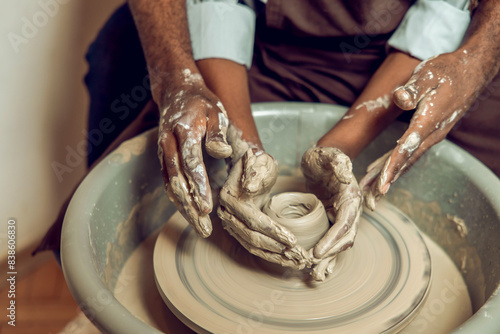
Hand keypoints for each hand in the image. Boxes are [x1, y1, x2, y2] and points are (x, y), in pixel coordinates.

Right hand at [158, 75, 231, 237]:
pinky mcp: (163, 158)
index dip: (198, 187)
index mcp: (183, 132)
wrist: (176, 91)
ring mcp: (163, 152)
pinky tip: (189, 213)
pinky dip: (178, 200)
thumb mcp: (215, 110)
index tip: (207, 207)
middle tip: (204, 228)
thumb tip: (222, 153)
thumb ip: (217, 133)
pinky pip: (169, 183)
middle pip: (178, 181)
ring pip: (171, 186)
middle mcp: (168, 145)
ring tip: (200, 228)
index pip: (191, 164)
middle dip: (191, 207)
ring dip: (184, 209)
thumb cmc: (201, 102)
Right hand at [218, 148, 306, 268]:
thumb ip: (254, 171)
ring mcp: (231, 224)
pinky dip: (271, 255)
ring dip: (276, 256)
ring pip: (253, 246)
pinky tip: (287, 260)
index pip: (253, 220)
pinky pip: (253, 247)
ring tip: (297, 262)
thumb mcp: (259, 160)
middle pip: (252, 238)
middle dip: (277, 248)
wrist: (250, 166)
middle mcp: (226, 213)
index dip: (273, 231)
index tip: (293, 239)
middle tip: (299, 256)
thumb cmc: (258, 162)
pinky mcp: (238, 230)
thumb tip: (249, 188)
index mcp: (229, 197)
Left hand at [301, 147, 362, 279]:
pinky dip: (325, 254)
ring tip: (315, 276)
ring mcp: (340, 216)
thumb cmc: (323, 156)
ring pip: (338, 244)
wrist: (319, 158)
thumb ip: (338, 162)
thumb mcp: (329, 155)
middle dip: (331, 255)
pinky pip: (329, 240)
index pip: (345, 223)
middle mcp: (349, 210)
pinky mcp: (330, 220)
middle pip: (344, 239)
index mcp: (351, 197)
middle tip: (313, 268)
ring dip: (329, 260)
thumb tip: (346, 175)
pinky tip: (315, 266)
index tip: (318, 252)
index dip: (333, 240)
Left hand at [360, 50, 487, 208]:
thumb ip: (414, 89)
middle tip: (370, 198)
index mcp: (429, 121)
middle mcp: (432, 134)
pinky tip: (385, 170)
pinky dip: (397, 164)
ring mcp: (433, 135)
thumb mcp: (428, 75)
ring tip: (371, 191)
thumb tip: (400, 98)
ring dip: (390, 176)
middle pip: (406, 162)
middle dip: (387, 180)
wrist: (471, 71)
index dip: (393, 166)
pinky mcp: (431, 133)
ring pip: (408, 160)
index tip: (382, 184)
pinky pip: (411, 153)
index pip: (407, 148)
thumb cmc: (447, 71)